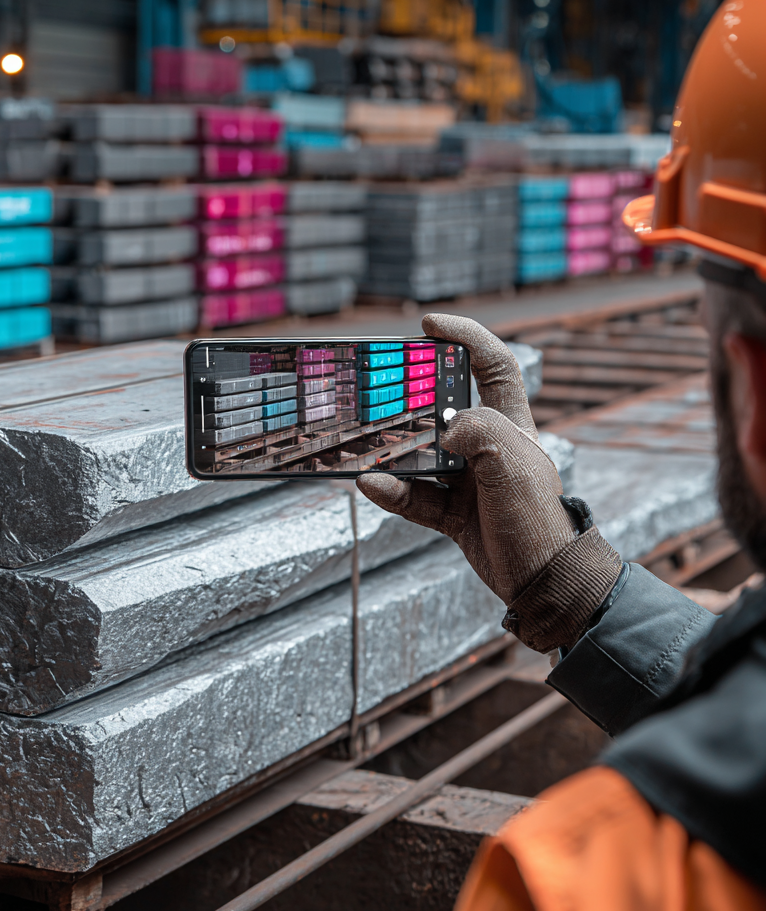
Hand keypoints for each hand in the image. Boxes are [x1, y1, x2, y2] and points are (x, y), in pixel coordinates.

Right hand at [357, 313, 575, 606]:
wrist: (545, 584)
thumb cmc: (538, 519)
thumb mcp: (511, 464)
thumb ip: (478, 432)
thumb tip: (442, 431)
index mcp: (512, 425)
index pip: (493, 366)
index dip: (465, 337)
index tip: (429, 325)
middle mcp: (489, 447)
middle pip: (445, 408)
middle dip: (413, 399)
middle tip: (381, 391)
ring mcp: (469, 480)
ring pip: (422, 456)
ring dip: (394, 454)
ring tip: (365, 447)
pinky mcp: (454, 513)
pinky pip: (415, 497)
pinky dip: (393, 493)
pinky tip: (371, 486)